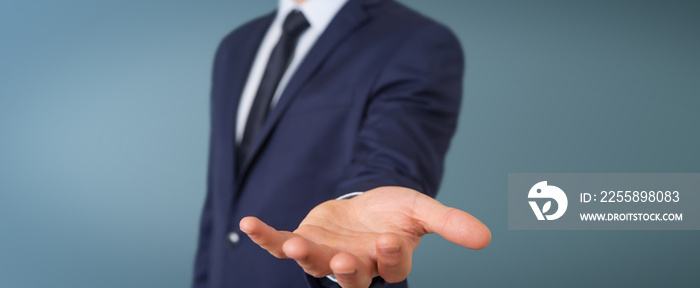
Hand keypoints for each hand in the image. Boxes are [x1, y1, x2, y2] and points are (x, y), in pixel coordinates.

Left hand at [239, 186, 490, 287]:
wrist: (365, 205)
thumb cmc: (395, 212)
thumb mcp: (423, 211)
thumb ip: (450, 223)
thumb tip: (487, 239)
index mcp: (388, 261)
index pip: (392, 266)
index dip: (392, 256)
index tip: (390, 241)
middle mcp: (357, 265)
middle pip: (351, 276)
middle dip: (346, 270)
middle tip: (342, 261)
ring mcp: (325, 256)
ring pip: (314, 265)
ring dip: (302, 257)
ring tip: (291, 246)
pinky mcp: (302, 241)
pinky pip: (279, 243)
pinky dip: (264, 237)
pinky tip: (248, 223)